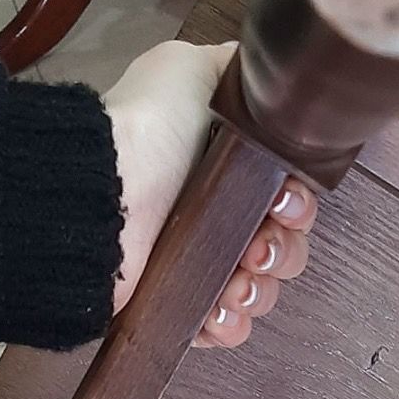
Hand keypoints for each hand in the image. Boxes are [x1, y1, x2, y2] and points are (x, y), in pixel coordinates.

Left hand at [102, 40, 317, 347]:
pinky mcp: (177, 306)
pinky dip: (230, 323)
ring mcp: (196, 265)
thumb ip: (234, 71)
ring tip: (237, 282)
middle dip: (283, 251)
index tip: (284, 203)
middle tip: (257, 245)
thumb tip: (265, 82)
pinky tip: (218, 311)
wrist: (99, 192)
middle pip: (283, 248)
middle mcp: (215, 217)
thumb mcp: (189, 70)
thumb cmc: (149, 130)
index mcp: (227, 170)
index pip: (288, 198)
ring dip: (260, 290)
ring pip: (261, 292)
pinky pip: (227, 327)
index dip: (298, 205)